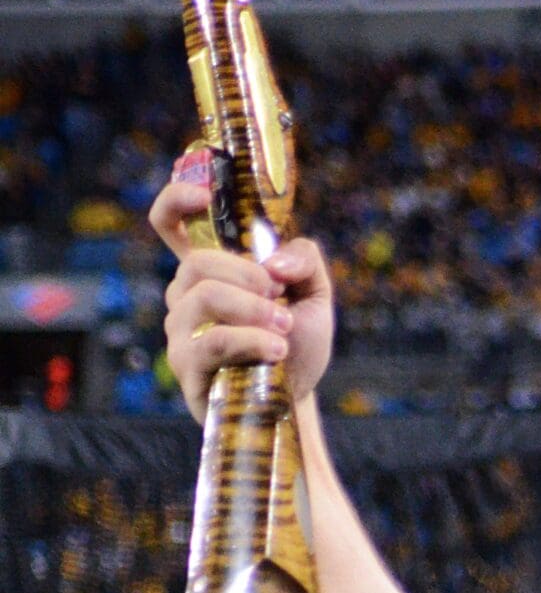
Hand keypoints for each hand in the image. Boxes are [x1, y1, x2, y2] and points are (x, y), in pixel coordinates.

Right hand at [149, 161, 334, 423]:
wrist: (300, 397)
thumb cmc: (300, 342)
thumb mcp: (316, 295)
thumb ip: (305, 261)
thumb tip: (273, 262)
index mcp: (211, 271)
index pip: (171, 225)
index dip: (177, 201)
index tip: (204, 195)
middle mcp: (186, 296)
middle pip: (198, 263)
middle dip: (247, 276)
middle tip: (282, 299)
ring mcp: (180, 332)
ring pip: (203, 298)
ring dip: (254, 310)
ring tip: (286, 330)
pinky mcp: (188, 369)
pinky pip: (211, 342)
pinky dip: (251, 340)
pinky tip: (277, 351)